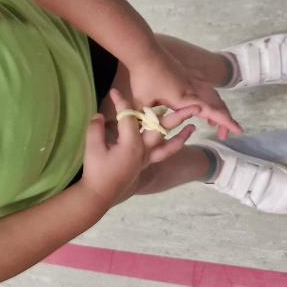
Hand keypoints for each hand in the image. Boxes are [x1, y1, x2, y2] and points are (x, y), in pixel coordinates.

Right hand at [80, 89, 198, 206]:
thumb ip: (96, 129)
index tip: (114, 92)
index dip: (121, 103)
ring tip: (193, 123)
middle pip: (161, 128)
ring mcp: (147, 157)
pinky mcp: (146, 162)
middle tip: (193, 105)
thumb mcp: (92, 148)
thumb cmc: (96, 171)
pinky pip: (165, 153)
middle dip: (176, 115)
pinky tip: (184, 138)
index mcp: (131, 143)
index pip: (128, 117)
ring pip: (169, 142)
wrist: (100, 194)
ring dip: (182, 133)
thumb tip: (99, 115)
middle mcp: (143, 149)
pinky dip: (176, 145)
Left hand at [128, 48, 242, 139]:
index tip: (238, 130)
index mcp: (185, 98)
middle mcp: (193, 89)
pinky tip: (205, 104)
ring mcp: (192, 80)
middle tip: (224, 135)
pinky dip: (211, 99)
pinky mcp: (188, 75)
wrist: (145, 52)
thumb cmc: (143, 77)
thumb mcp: (142, 102)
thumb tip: (143, 136)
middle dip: (225, 120)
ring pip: (213, 96)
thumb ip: (146, 120)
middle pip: (217, 105)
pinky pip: (206, 88)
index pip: (212, 112)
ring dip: (218, 110)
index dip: (226, 122)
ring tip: (214, 124)